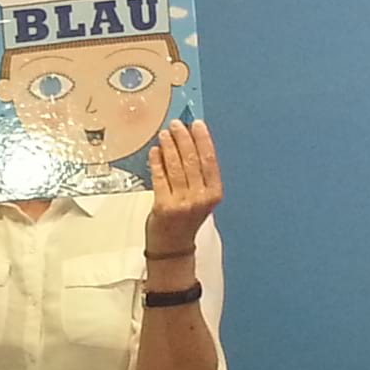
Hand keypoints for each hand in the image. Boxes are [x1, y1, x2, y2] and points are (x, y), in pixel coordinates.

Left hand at [142, 120, 220, 257]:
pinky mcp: (163, 206)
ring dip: (169, 147)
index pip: (210, 160)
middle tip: (176, 124)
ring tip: (164, 134)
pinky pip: (159, 178)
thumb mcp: (200, 197)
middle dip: (183, 138)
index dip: (203, 139)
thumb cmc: (186, 218)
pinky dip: (157, 162)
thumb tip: (188, 142)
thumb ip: (198, 174)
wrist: (173, 246)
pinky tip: (155, 151)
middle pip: (192, 160)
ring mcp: (182, 202)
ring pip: (175, 167)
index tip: (196, 124)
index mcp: (214, 193)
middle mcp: (200, 198)